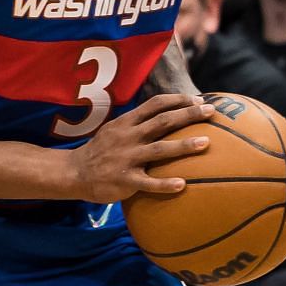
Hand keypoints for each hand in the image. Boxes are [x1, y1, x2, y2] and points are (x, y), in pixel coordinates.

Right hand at [67, 94, 212, 202]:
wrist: (74, 172)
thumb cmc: (101, 151)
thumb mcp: (116, 129)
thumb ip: (137, 123)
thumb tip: (166, 115)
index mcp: (127, 123)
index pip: (155, 104)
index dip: (178, 100)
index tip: (199, 100)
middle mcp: (128, 137)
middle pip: (163, 122)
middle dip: (188, 115)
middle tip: (211, 112)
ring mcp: (127, 158)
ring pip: (160, 149)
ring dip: (184, 146)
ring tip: (206, 143)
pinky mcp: (125, 180)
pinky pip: (148, 183)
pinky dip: (165, 184)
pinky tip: (183, 185)